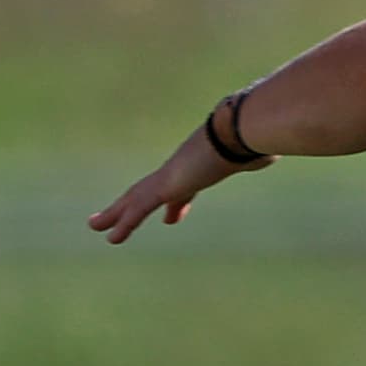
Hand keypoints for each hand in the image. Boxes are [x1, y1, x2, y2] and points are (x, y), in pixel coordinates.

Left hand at [87, 127, 263, 243]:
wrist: (240, 128)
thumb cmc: (254, 138)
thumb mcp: (256, 152)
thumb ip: (258, 154)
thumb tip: (270, 153)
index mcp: (201, 166)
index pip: (184, 188)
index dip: (177, 202)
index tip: (171, 216)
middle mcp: (181, 168)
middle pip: (150, 191)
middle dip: (132, 205)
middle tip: (116, 218)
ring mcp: (171, 174)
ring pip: (135, 198)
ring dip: (115, 213)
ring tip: (95, 226)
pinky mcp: (166, 185)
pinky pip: (139, 208)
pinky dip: (124, 222)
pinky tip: (110, 237)